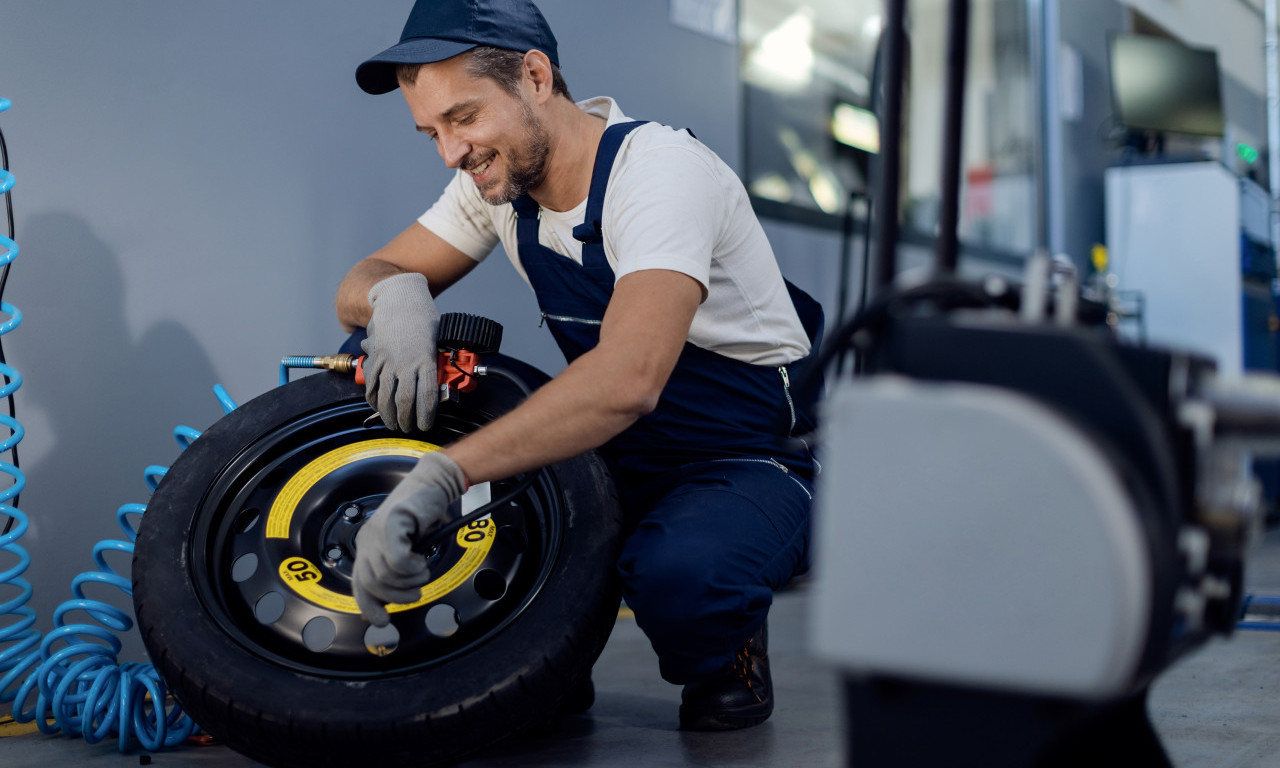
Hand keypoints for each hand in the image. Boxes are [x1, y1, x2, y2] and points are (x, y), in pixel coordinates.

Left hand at [353, 451, 467, 626]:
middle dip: (398, 597)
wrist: (433, 485)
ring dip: (411, 581)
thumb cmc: (423, 514)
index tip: (382, 621)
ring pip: (387, 575)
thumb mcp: (407, 547)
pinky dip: (414, 568)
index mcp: (366, 546)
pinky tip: (421, 561)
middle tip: (415, 593)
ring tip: (422, 571)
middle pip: (373, 585)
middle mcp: (366, 540)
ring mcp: (377, 532)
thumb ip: (396, 568)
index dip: (369, 607)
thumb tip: (393, 598)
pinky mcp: (391, 525)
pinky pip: (398, 561)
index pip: (359, 585)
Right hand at [362, 272, 439, 431]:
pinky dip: (373, 398)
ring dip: (388, 414)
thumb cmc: (423, 318)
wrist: (399, 297)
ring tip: (393, 424)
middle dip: (406, 420)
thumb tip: (435, 386)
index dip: (425, 416)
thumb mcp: (436, 341)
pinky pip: (372, 382)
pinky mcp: (375, 356)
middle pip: (404, 401)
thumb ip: (434, 364)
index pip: (426, 397)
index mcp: (425, 360)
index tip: (424, 426)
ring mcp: (388, 360)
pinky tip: (376, 406)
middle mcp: (406, 362)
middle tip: (408, 428)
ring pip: (385, 395)